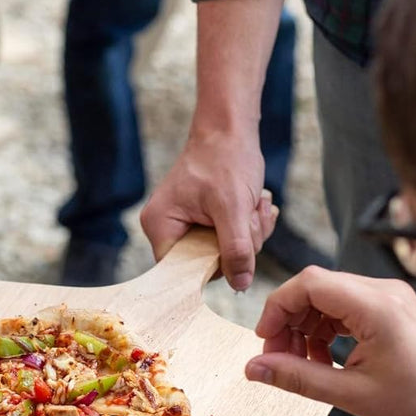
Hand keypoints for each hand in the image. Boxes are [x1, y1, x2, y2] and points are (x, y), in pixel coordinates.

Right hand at [139, 128, 276, 290]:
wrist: (230, 130)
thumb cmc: (225, 159)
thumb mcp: (234, 208)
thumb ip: (236, 249)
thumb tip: (239, 285)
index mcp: (160, 226)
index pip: (183, 272)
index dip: (214, 266)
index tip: (238, 243)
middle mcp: (166, 228)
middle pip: (207, 262)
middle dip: (240, 242)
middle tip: (252, 213)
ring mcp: (184, 224)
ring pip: (223, 251)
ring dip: (248, 231)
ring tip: (254, 202)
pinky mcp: (201, 220)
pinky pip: (228, 238)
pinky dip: (247, 225)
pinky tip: (254, 203)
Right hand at [245, 267, 415, 415]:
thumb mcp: (351, 395)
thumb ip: (297, 378)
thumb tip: (252, 369)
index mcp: (378, 307)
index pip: (309, 284)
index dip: (277, 308)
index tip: (264, 341)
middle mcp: (386, 292)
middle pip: (316, 287)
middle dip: (288, 320)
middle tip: (276, 359)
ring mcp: (392, 299)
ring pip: (328, 298)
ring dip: (306, 328)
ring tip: (301, 365)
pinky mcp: (395, 310)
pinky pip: (346, 308)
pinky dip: (326, 331)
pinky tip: (323, 361)